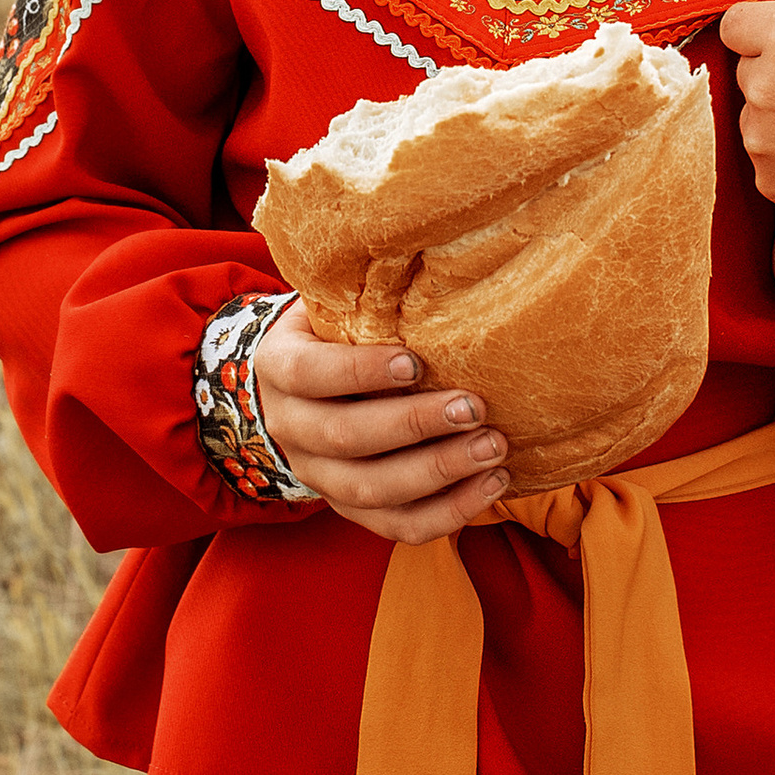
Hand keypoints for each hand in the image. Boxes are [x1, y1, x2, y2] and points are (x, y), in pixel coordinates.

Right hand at [255, 314, 508, 543]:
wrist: (298, 387)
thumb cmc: (333, 333)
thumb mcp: (331, 305)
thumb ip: (363, 293)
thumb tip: (429, 247)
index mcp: (279, 369)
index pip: (311, 375)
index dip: (361, 372)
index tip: (416, 363)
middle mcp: (290, 428)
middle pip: (345, 438)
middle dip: (415, 425)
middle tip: (474, 408)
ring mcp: (318, 475)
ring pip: (372, 491)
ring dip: (439, 473)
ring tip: (494, 448)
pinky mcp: (350, 508)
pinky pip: (397, 526)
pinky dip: (449, 514)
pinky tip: (494, 484)